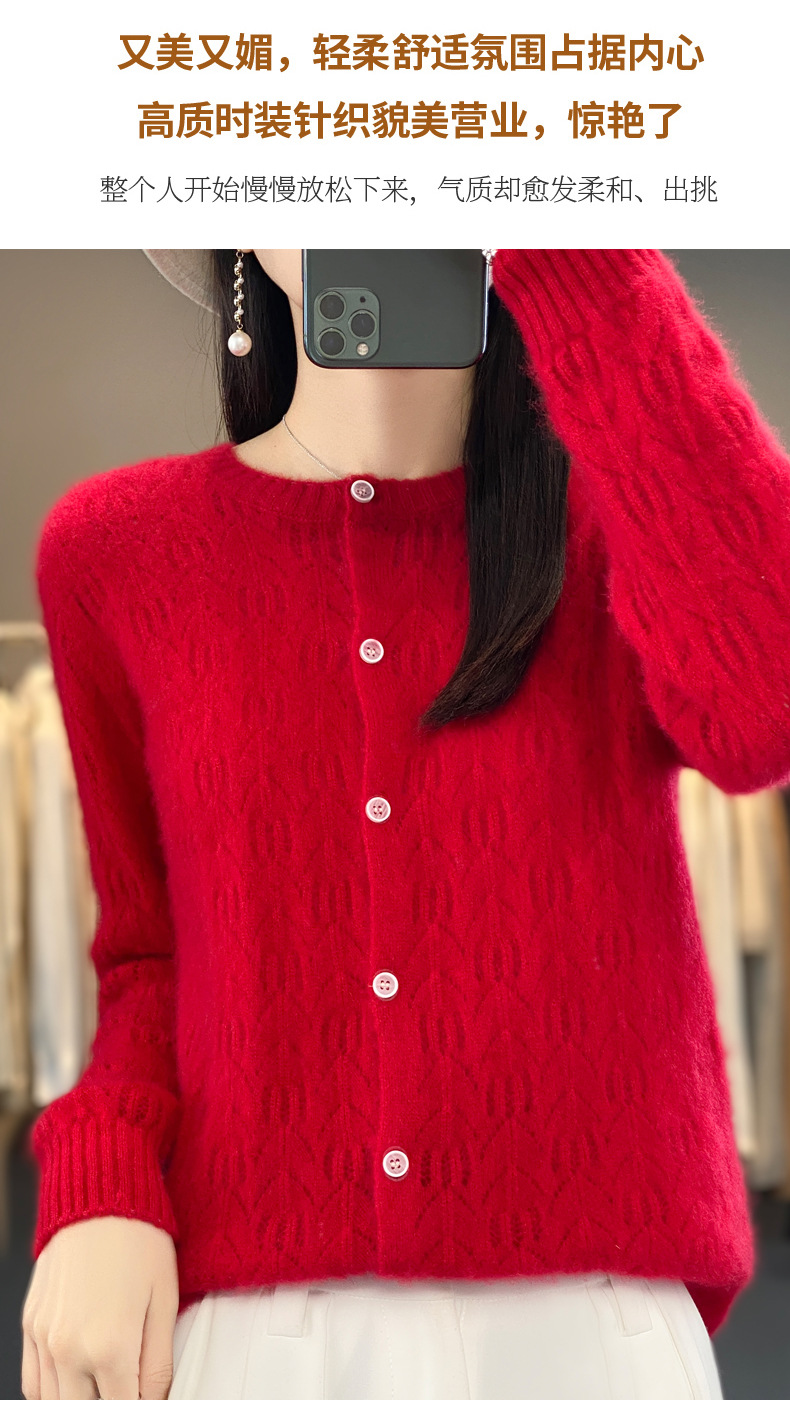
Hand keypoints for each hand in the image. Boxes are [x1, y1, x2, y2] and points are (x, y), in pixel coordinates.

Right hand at [20, 1216, 178, 1398]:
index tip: (148, 1401)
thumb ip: (158, 1365)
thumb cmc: (140, 1242)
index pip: (123, 1411)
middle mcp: (69, 1350)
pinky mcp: (30, 1324)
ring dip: (79, 1404)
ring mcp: (44, 1338)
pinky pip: (32, 1381)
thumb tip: (154, 1402)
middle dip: (109, 1406)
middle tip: (128, 1390)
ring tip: (105, 1387)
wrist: (99, 1197)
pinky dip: (51, 1393)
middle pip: (84, 1413)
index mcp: (109, 1348)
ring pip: (53, 1405)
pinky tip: (73, 1385)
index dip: (140, 1409)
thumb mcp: (164, 1302)